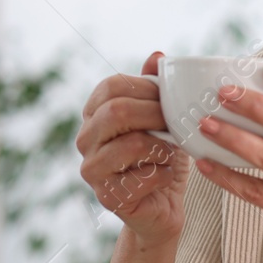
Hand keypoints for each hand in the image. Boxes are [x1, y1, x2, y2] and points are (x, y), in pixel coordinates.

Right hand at [77, 51, 188, 249]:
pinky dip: (165, 174)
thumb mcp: (164, 119)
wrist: (163, 206)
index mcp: (95, 113)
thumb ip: (157, 89)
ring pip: (131, 144)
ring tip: (171, 153)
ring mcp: (92, 169)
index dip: (146, 88)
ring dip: (163, 147)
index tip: (170, 99)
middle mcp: (85, 139)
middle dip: (156, 114)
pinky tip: (165, 176)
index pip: (112, 86)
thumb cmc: (163, 156)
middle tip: (177, 124)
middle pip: (117, 111)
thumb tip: (157, 56)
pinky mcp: (107, 196)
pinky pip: (144, 176)